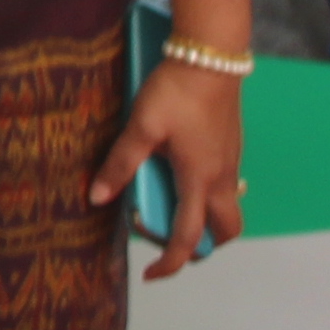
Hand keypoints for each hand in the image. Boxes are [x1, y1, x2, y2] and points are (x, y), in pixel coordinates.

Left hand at [95, 56, 246, 279]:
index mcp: (198, 180)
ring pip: (228, 207)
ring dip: (207, 218)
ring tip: (172, 205)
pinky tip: (181, 172)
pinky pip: (226, 184)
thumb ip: (121, 163)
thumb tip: (97, 197)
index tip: (150, 274)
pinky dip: (208, 194)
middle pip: (226, 230)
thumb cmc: (176, 92)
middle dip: (203, 245)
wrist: (211, 55)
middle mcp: (221, 177)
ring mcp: (231, 161)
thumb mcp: (142, 127)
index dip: (170, 262)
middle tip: (171, 239)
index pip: (189, 236)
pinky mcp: (232, 145)